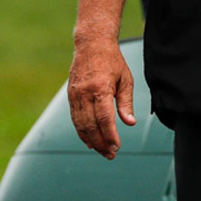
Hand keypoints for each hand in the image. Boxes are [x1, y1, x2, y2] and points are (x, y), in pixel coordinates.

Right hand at [68, 39, 136, 158]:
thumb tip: (130, 123)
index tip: (117, 146)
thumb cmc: (112, 61)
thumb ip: (126, 102)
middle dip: (101, 143)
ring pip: (80, 125)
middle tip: (111, 154)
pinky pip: (75, 119)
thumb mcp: (125, 79)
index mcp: (100, 88)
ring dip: (91, 141)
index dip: (110, 135)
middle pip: (90, 126)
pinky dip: (82, 132)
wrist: (91, 45)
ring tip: (102, 151)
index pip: (104, 118)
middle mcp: (84, 93)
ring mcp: (75, 96)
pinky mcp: (70, 97)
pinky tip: (90, 141)